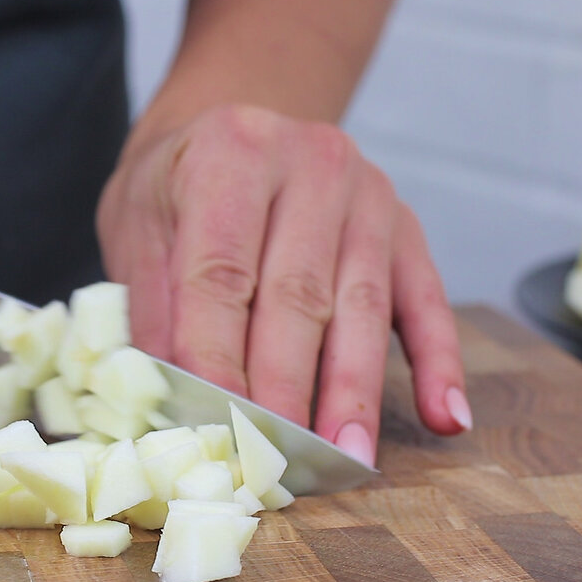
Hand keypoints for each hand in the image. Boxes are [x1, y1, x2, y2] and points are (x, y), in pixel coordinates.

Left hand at [97, 105, 469, 465]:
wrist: (232, 120)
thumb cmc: (177, 183)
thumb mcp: (136, 223)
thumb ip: (151, 303)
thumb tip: (165, 399)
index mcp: (231, 155)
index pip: (221, 274)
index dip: (217, 358)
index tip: (215, 427)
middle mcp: (309, 164)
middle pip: (298, 295)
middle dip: (286, 389)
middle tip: (275, 462)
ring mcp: (368, 193)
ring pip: (363, 306)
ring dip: (354, 391)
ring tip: (347, 458)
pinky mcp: (406, 225)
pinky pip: (427, 300)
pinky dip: (440, 363)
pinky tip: (445, 418)